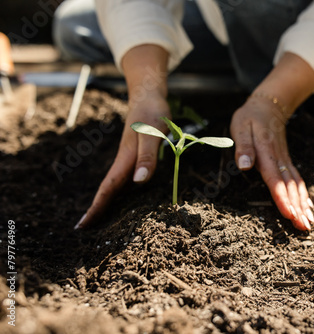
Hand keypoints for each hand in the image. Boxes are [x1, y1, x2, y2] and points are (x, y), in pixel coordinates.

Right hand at [75, 94, 169, 228]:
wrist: (149, 95)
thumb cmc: (153, 113)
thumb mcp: (153, 132)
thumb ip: (148, 156)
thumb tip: (138, 182)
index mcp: (126, 158)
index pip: (108, 187)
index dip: (97, 207)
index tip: (82, 225)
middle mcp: (125, 160)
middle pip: (108, 188)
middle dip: (98, 208)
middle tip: (84, 228)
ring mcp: (129, 157)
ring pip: (116, 184)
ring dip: (108, 201)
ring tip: (100, 218)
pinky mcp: (135, 153)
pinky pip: (125, 176)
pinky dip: (120, 189)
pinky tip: (124, 196)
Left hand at [230, 96, 313, 230]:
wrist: (268, 105)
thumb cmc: (250, 117)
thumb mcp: (240, 126)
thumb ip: (243, 147)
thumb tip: (244, 166)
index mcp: (266, 152)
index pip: (274, 179)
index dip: (282, 198)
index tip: (289, 214)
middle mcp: (279, 159)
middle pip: (290, 186)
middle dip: (297, 207)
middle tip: (303, 226)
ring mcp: (285, 160)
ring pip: (296, 185)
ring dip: (303, 204)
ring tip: (308, 223)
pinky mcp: (286, 161)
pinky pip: (297, 180)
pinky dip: (304, 195)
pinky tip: (308, 208)